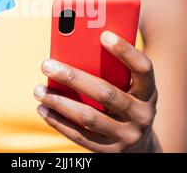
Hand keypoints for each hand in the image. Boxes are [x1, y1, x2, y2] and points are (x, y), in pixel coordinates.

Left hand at [34, 31, 159, 152]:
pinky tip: (43, 109)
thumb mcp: (129, 86)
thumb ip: (112, 69)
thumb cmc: (126, 100)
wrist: (139, 144)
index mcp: (149, 92)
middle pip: (106, 93)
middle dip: (73, 77)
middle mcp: (142, 115)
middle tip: (46, 64)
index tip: (103, 34)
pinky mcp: (110, 151)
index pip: (143, 68)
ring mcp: (127, 136)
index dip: (126, 51)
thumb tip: (77, 46)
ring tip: (38, 90)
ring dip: (60, 102)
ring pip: (89, 117)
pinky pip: (80, 137)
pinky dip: (59, 122)